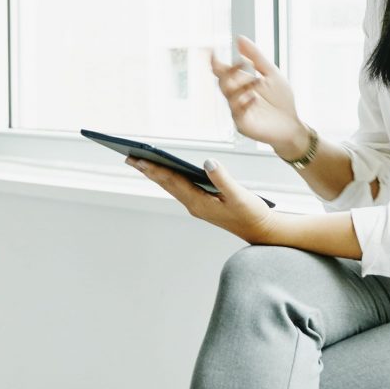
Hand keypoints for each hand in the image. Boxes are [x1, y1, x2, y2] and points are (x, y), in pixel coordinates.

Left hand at [127, 156, 276, 244]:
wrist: (260, 230)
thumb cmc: (251, 213)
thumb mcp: (239, 195)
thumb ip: (223, 178)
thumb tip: (208, 162)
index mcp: (200, 203)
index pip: (173, 182)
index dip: (155, 169)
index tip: (139, 159)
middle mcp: (194, 205)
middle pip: (167, 184)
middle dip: (148, 171)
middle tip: (129, 158)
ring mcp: (197, 206)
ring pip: (171, 187)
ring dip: (156, 174)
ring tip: (140, 163)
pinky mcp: (202, 204)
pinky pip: (180, 189)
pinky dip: (169, 178)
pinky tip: (164, 171)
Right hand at [212, 35, 308, 159]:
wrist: (292, 124)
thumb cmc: (282, 100)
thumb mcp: (271, 73)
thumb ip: (255, 56)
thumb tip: (239, 38)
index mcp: (241, 83)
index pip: (223, 71)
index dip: (215, 61)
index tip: (210, 50)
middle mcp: (236, 96)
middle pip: (223, 81)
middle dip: (229, 72)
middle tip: (242, 63)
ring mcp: (237, 110)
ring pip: (229, 95)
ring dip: (241, 85)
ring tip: (257, 82)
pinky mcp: (242, 124)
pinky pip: (237, 112)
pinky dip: (244, 102)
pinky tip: (254, 97)